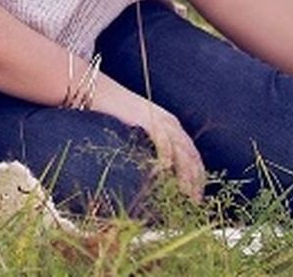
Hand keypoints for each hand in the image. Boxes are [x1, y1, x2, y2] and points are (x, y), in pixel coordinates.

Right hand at [95, 79, 205, 200]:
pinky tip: (165, 173)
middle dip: (196, 181)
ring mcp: (160, 120)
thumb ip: (146, 149)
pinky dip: (166, 158)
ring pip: (182, 151)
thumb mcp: (135, 133)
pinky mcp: (147, 118)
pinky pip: (162, 141)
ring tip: (184, 195)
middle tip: (194, 203)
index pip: (193, 156)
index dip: (197, 178)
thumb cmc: (111, 114)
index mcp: (171, 126)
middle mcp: (170, 123)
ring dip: (186, 176)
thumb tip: (149, 175)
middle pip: (192, 156)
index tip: (196, 198)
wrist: (95, 89)